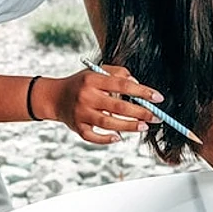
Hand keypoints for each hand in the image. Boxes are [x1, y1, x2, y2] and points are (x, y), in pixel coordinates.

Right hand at [36, 65, 163, 143]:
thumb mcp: (96, 72)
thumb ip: (117, 73)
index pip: (122, 84)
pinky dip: (106, 139)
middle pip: (117, 106)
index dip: (142, 92)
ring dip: (128, 126)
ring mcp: (81, 113)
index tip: (158, 98)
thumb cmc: (81, 84)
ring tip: (143, 127)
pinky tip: (118, 138)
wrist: (54, 97)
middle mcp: (86, 96)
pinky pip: (93, 137)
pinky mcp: (77, 128)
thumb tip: (136, 84)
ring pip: (108, 123)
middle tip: (156, 117)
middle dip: (140, 113)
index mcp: (92, 80)